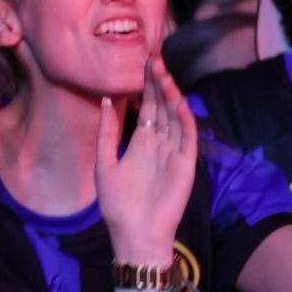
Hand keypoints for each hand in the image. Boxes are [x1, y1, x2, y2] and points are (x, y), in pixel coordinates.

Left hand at [97, 55, 196, 262]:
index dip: (146, 85)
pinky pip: (187, 136)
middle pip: (162, 106)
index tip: (143, 61)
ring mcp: (175, 152)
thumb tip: (105, 100)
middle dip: (158, 82)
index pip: (148, 106)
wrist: (134, 234)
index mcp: (142, 142)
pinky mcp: (186, 164)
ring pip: (175, 116)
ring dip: (170, 94)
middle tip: (153, 56)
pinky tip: (177, 100)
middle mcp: (161, 143)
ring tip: (161, 71)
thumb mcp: (105, 163)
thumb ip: (107, 132)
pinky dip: (183, 117)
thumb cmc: (118, 205)